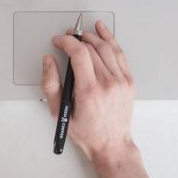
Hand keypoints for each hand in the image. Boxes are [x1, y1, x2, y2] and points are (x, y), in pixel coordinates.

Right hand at [42, 20, 135, 164]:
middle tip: (67, 38)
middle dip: (77, 39)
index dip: (66, 42)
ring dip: (93, 36)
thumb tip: (48, 61)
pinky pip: (119, 54)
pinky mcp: (128, 81)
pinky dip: (111, 40)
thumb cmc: (87, 133)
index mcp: (89, 90)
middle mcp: (107, 83)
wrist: (112, 145)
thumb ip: (50, 84)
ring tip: (82, 33)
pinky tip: (103, 32)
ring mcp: (121, 81)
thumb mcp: (60, 112)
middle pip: (92, 48)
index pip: (79, 54)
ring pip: (107, 48)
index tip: (58, 41)